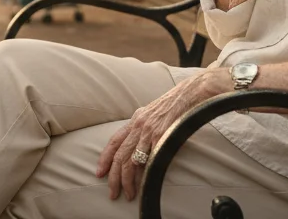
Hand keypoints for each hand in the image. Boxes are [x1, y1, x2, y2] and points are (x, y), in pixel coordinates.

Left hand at [95, 71, 229, 201]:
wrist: (188, 94)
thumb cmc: (172, 106)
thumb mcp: (151, 114)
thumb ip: (142, 129)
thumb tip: (138, 148)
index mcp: (135, 120)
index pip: (114, 141)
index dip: (105, 158)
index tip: (99, 172)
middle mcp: (139, 125)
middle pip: (120, 155)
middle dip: (114, 177)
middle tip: (113, 193)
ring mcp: (150, 131)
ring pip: (133, 160)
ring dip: (129, 180)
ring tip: (130, 193)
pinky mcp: (163, 136)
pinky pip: (151, 158)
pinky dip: (146, 172)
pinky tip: (145, 183)